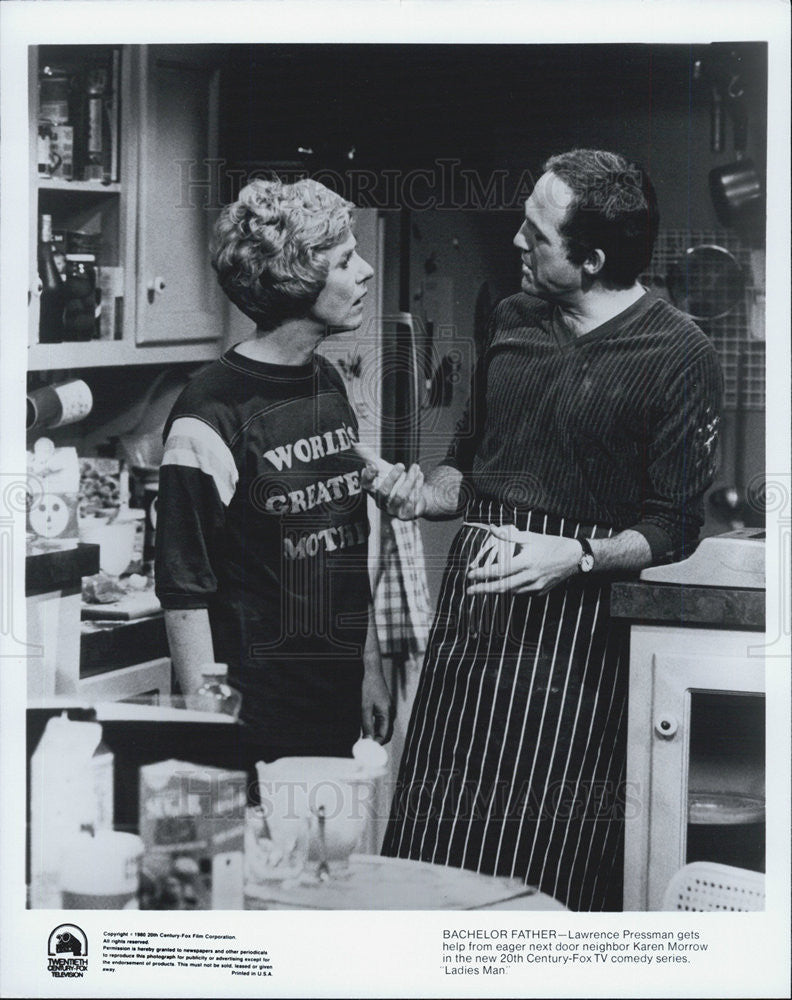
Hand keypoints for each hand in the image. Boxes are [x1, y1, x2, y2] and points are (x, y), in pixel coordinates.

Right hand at [354, 441, 425, 520]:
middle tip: (400, 464)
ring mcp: (393, 510)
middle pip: (383, 491)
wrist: (415, 496)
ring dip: (409, 479)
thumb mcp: (383, 468)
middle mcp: (381, 502)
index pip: (366, 485)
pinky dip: (418, 486)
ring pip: (400, 496)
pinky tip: (420, 475)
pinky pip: (413, 500)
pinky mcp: (406, 514)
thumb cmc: (395, 482)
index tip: (372, 466)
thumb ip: (370, 457)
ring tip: (416, 467)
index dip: (368, 477)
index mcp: (373, 490)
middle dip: (392, 477)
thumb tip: (356, 444)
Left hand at [361, 660, 393, 744]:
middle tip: (365, 748)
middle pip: (386, 734)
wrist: (373, 673)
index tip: (367, 751)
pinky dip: (375, 729)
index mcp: (388, 714)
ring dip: (375, 736)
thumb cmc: (369, 689)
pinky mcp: (386, 709)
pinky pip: (382, 723)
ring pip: (384, 729)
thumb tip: (367, 740)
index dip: (376, 745)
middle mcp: (391, 714)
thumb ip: (367, 725)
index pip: (384, 736)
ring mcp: (389, 711)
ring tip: (364, 741)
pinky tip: (367, 730)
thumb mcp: (365, 708)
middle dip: (376, 742)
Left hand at [466, 523, 582, 595]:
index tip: (470, 574)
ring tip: (482, 588)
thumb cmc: (551, 544)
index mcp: (526, 562)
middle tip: (469, 590)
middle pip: (502, 587)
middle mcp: (530, 577)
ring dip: (495, 590)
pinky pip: (520, 593)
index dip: (482, 574)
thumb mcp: (530, 537)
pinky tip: (502, 586)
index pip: (499, 571)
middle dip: (483, 589)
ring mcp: (536, 586)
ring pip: (510, 592)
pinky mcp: (540, 592)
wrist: (574, 557)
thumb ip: (508, 536)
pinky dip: (510, 590)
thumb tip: (491, 529)